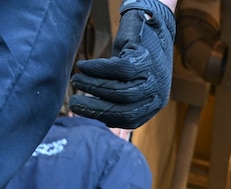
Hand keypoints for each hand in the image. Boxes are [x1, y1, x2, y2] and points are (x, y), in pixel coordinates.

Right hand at [69, 0, 175, 128]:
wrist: (151, 26)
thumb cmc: (135, 59)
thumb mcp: (131, 83)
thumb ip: (118, 100)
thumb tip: (93, 113)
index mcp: (154, 104)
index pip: (130, 120)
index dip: (103, 117)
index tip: (82, 111)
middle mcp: (157, 93)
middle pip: (125, 110)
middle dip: (94, 107)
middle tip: (73, 101)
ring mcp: (153, 76)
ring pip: (120, 91)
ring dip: (93, 87)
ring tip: (76, 80)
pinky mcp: (145, 57)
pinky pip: (119, 69)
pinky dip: (97, 69)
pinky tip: (83, 66)